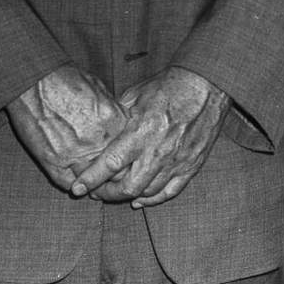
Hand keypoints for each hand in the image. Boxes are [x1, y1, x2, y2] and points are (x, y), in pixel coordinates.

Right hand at [7, 66, 126, 195]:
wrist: (37, 80)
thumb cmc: (69, 81)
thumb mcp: (102, 92)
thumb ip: (115, 115)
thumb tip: (122, 129)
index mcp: (115, 123)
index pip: (131, 153)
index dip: (128, 158)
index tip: (124, 162)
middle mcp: (99, 141)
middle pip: (116, 172)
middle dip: (114, 174)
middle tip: (111, 176)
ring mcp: (76, 154)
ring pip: (93, 182)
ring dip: (94, 182)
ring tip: (94, 182)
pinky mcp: (54, 162)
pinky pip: (69, 183)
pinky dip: (74, 185)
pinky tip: (77, 182)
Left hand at [75, 67, 228, 206]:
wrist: (205, 84)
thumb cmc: (168, 86)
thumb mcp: (135, 95)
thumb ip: (117, 118)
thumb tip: (101, 133)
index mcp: (141, 132)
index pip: (110, 164)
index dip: (91, 180)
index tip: (77, 188)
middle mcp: (158, 151)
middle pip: (128, 187)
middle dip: (107, 194)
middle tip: (96, 192)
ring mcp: (177, 161)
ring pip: (147, 193)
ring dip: (128, 196)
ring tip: (116, 194)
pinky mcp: (191, 164)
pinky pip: (170, 191)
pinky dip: (153, 199)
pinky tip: (141, 199)